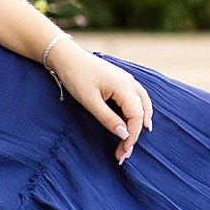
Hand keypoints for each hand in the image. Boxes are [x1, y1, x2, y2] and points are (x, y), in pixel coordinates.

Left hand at [48, 44, 154, 163]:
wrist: (67, 56)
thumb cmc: (76, 76)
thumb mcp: (90, 101)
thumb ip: (108, 119)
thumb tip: (124, 134)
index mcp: (124, 87)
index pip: (136, 116)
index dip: (132, 136)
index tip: (122, 152)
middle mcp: (129, 82)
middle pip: (141, 112)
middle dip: (135, 134)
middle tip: (124, 152)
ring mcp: (126, 79)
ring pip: (142, 104)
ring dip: (139, 123)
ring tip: (134, 139)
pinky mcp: (120, 80)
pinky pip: (136, 97)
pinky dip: (138, 111)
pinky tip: (134, 119)